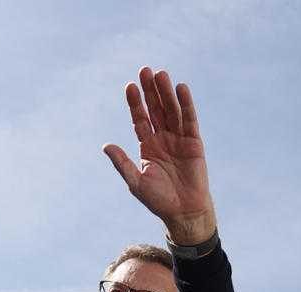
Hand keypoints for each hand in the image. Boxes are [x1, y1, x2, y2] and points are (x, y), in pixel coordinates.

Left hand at [103, 67, 215, 244]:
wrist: (183, 211)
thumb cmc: (158, 199)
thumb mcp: (136, 181)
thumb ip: (122, 163)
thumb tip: (106, 146)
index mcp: (148, 146)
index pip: (140, 119)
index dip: (135, 103)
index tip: (129, 86)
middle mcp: (163, 139)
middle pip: (155, 109)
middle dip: (150, 91)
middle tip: (145, 70)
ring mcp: (179, 139)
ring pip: (171, 110)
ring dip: (166, 93)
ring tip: (161, 74)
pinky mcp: (194, 143)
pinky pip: (189, 120)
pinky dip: (186, 104)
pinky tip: (180, 88)